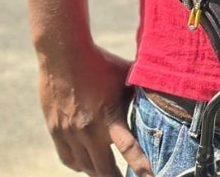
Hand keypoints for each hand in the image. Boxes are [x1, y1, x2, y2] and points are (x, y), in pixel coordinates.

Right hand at [36, 45, 150, 176]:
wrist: (63, 54)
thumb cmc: (100, 62)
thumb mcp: (126, 76)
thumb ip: (141, 91)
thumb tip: (163, 93)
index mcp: (109, 115)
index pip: (128, 147)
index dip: (140, 164)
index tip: (150, 176)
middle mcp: (88, 128)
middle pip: (104, 168)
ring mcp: (70, 132)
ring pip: (85, 166)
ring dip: (98, 172)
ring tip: (109, 172)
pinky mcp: (56, 130)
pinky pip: (68, 158)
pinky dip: (79, 164)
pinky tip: (87, 164)